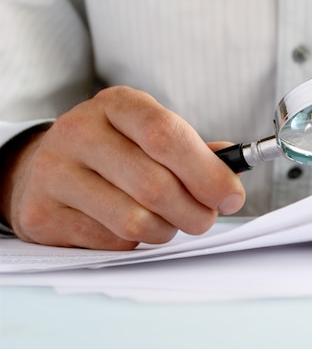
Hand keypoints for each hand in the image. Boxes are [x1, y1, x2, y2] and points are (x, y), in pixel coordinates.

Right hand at [1, 86, 244, 249]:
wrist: (46, 170)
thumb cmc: (115, 154)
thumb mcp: (150, 136)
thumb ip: (193, 153)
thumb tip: (232, 174)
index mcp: (117, 105)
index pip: (166, 135)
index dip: (207, 172)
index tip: (232, 196)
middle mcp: (80, 131)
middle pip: (155, 186)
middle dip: (195, 212)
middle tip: (205, 218)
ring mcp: (55, 172)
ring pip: (135, 221)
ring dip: (167, 230)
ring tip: (168, 222)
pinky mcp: (43, 214)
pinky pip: (112, 242)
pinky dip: (135, 243)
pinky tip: (130, 227)